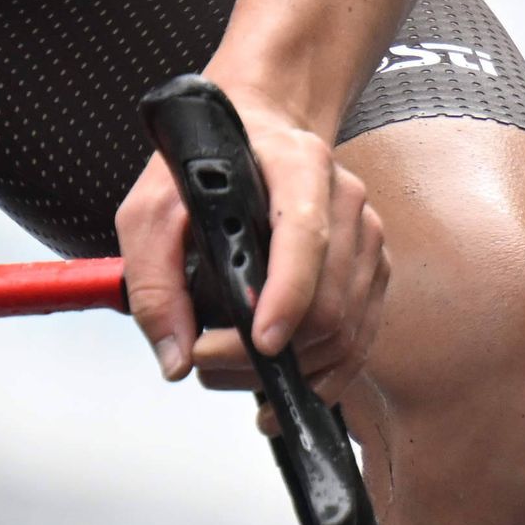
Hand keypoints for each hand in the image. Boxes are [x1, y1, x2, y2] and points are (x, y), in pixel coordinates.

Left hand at [115, 93, 387, 396]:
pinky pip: (359, 339)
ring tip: (231, 373)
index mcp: (298, 166)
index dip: (287, 296)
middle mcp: (345, 201)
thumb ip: (153, 281)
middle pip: (328, 303)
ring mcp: (366, 237)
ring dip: (291, 371)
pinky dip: (324, 376)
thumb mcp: (153, 208)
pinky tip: (285, 392)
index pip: (305, 237)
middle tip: (208, 362)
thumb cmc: (205, 166)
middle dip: (269, 352)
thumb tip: (176, 358)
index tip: (259, 342)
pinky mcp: (372, 270)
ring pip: (345, 331)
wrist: (255, 132)